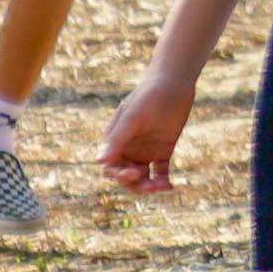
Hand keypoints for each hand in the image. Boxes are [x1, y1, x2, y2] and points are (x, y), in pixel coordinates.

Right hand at [97, 77, 189, 195]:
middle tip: (150, 186)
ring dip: (149, 186)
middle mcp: (128, 149)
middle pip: (126, 177)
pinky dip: (163, 181)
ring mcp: (146, 151)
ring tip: (162, 188)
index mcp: (116, 141)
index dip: (119, 175)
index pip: (111, 167)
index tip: (134, 173)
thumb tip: (99, 161)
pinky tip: (170, 186)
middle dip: (135, 185)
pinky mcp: (163, 151)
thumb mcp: (132, 118)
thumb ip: (117, 140)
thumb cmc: (147, 97)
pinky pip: (161, 172)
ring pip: (143, 178)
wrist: (173, 83)